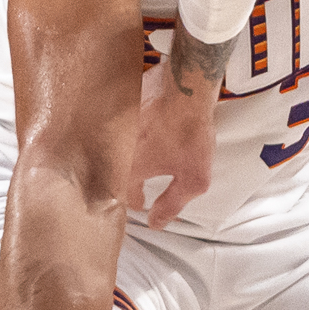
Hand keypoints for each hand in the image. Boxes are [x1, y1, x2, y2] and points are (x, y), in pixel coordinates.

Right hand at [130, 61, 218, 230]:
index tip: (141, 202)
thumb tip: (155, 223)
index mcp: (130, 169)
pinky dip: (124, 129)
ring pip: (114, 147)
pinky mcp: (119, 104)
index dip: (136, 201)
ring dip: (123, 153)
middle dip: (125, 178)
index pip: (126, 195)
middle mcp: (115, 149)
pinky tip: (140, 127)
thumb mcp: (193, 179)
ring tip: (138, 153)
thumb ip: (172, 205)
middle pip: (116, 170)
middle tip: (136, 181)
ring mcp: (115, 124)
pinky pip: (117, 123)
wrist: (187, 86)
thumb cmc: (191, 132)